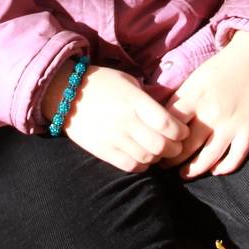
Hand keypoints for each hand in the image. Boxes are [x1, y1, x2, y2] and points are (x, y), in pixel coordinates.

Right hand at [41, 61, 188, 172]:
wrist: (65, 92)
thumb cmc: (101, 83)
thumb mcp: (128, 82)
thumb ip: (147, 99)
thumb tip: (169, 113)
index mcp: (135, 101)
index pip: (167, 124)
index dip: (181, 131)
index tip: (183, 131)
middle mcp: (126, 121)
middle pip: (161, 145)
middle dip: (175, 148)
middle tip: (176, 145)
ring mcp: (114, 138)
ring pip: (147, 158)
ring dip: (158, 158)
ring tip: (159, 152)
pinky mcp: (102, 150)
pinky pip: (130, 166)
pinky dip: (142, 165)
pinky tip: (143, 158)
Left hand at [165, 31, 248, 178]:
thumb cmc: (222, 67)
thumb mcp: (196, 77)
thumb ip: (181, 98)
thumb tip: (160, 117)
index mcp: (195, 96)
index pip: (170, 124)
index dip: (159, 137)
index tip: (154, 144)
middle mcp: (211, 112)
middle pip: (186, 145)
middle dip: (171, 158)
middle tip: (163, 164)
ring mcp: (231, 123)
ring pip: (208, 157)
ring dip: (193, 170)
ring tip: (183, 173)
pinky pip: (236, 157)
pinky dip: (224, 167)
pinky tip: (215, 170)